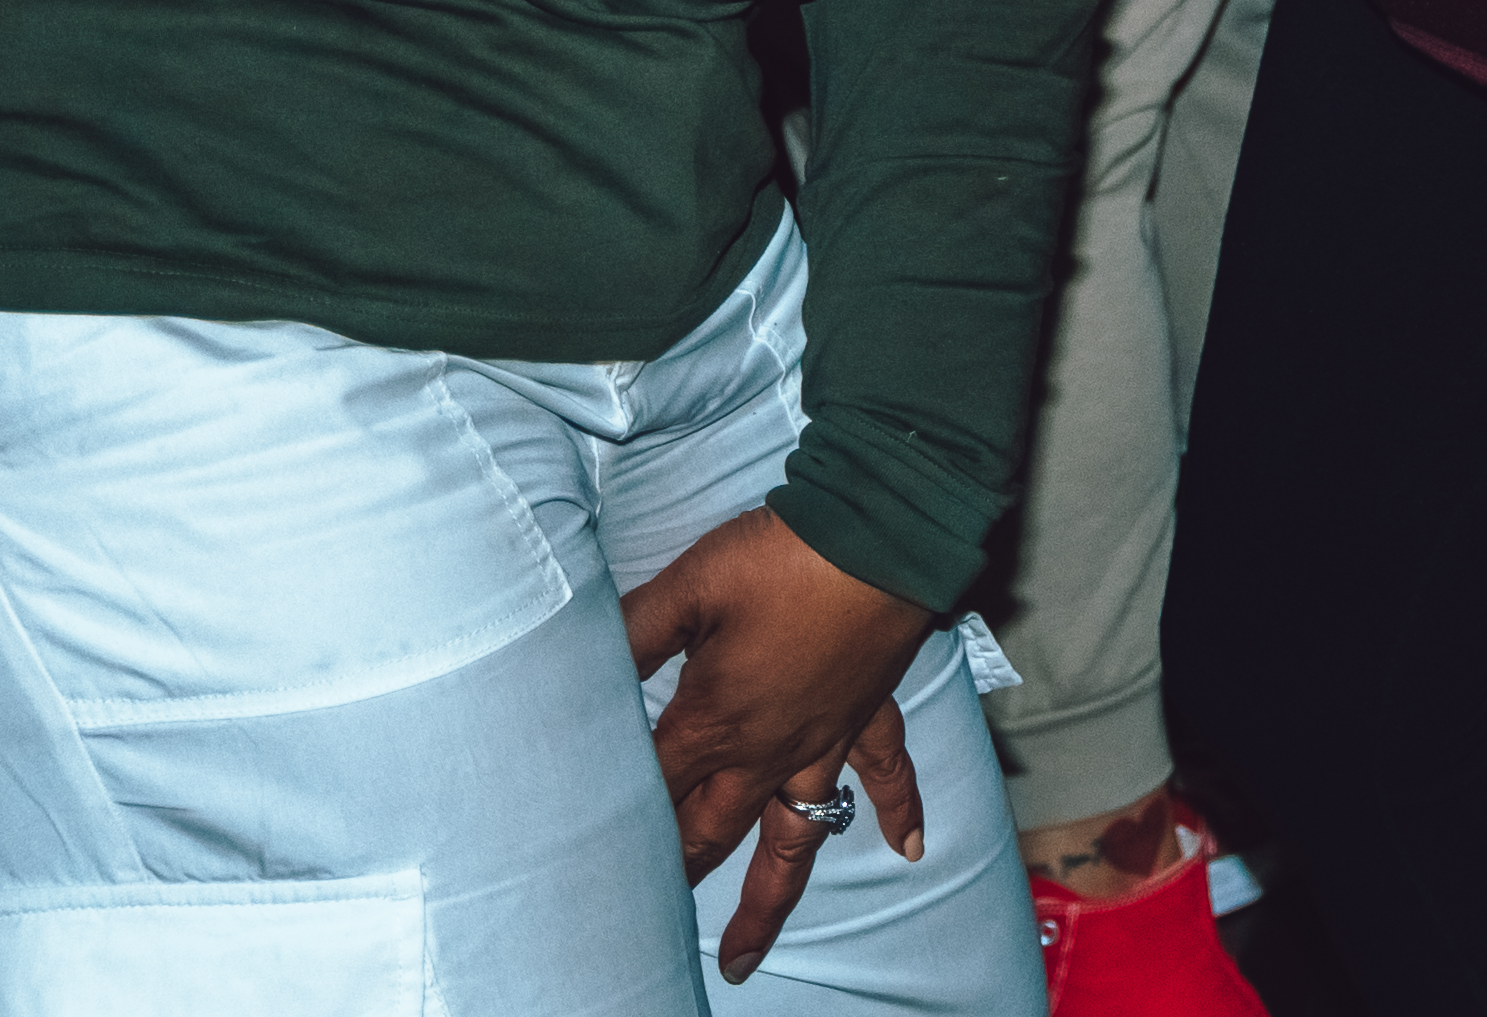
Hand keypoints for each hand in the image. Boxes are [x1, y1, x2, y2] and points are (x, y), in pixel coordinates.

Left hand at [616, 507, 933, 975]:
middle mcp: (767, 749)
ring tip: (745, 954)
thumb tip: (578, 662)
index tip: (583, 844)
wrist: (879, 532)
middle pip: (710, 831)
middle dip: (674, 874)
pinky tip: (908, 848)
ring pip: (791, 837)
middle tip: (644, 920)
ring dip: (767, 899)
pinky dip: (899, 810)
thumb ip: (632, 632)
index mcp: (714, 722)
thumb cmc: (780, 557)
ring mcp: (822, 740)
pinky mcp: (867, 713)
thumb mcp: (688, 588)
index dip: (616, 814)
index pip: (653, 787)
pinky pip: (888, 772)